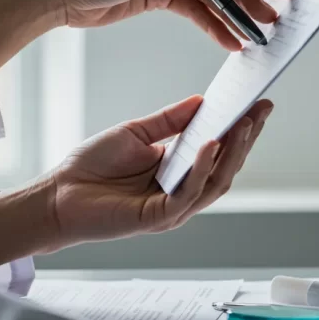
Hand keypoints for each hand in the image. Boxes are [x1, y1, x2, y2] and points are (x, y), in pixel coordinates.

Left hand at [47, 95, 273, 246]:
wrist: (58, 194)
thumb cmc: (92, 167)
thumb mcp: (136, 134)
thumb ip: (169, 121)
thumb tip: (202, 101)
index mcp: (178, 170)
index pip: (219, 149)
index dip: (240, 128)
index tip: (258, 103)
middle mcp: (182, 191)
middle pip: (226, 167)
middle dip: (246, 138)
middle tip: (260, 110)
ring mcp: (173, 208)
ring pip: (216, 183)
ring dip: (232, 153)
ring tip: (243, 123)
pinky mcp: (159, 218)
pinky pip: (189, 194)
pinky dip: (202, 169)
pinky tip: (209, 144)